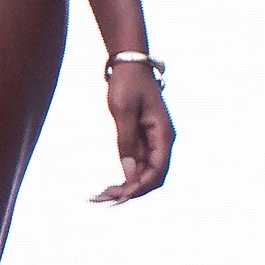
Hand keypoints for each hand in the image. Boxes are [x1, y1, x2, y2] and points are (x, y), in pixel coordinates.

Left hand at [92, 64, 174, 205]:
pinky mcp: (143, 141)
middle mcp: (163, 142)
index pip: (157, 171)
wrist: (130, 64)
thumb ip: (126, 142)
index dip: (139, 187)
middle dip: (131, 193)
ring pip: (143, 175)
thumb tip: (128, 174)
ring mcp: (153, 142)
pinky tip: (106, 187)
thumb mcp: (123, 111)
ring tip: (99, 198)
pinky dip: (123, 178)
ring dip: (124, 189)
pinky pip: (136, 166)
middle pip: (152, 178)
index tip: (119, 196)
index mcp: (164, 134)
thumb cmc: (128, 83)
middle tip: (103, 201)